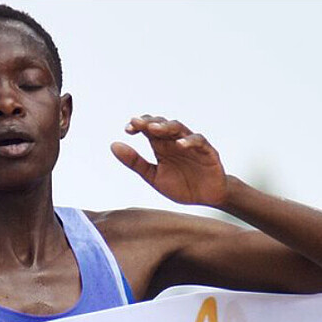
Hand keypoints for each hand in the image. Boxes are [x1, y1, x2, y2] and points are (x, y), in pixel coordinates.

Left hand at [111, 115, 228, 206]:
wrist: (206, 198)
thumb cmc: (181, 186)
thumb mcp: (154, 177)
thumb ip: (135, 162)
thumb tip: (113, 145)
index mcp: (162, 146)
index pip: (148, 129)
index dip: (138, 126)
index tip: (127, 129)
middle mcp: (175, 141)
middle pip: (162, 124)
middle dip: (150, 122)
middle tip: (137, 123)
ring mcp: (192, 145)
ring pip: (180, 129)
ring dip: (167, 127)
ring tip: (155, 128)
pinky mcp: (208, 152)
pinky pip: (199, 142)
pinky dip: (190, 141)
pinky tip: (180, 144)